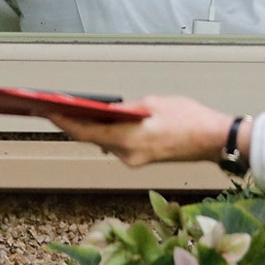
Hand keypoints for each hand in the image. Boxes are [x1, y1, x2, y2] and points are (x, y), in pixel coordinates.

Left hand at [48, 95, 236, 167]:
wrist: (214, 140)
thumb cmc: (190, 119)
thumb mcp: (155, 104)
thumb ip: (128, 109)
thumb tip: (108, 110)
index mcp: (129, 139)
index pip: (87, 131)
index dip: (65, 121)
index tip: (49, 111)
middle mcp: (128, 155)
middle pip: (93, 138)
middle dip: (75, 123)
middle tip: (55, 109)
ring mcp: (134, 160)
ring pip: (105, 142)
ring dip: (92, 128)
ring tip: (75, 111)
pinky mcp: (141, 160)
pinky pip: (117, 145)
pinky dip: (108, 134)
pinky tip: (102, 121)